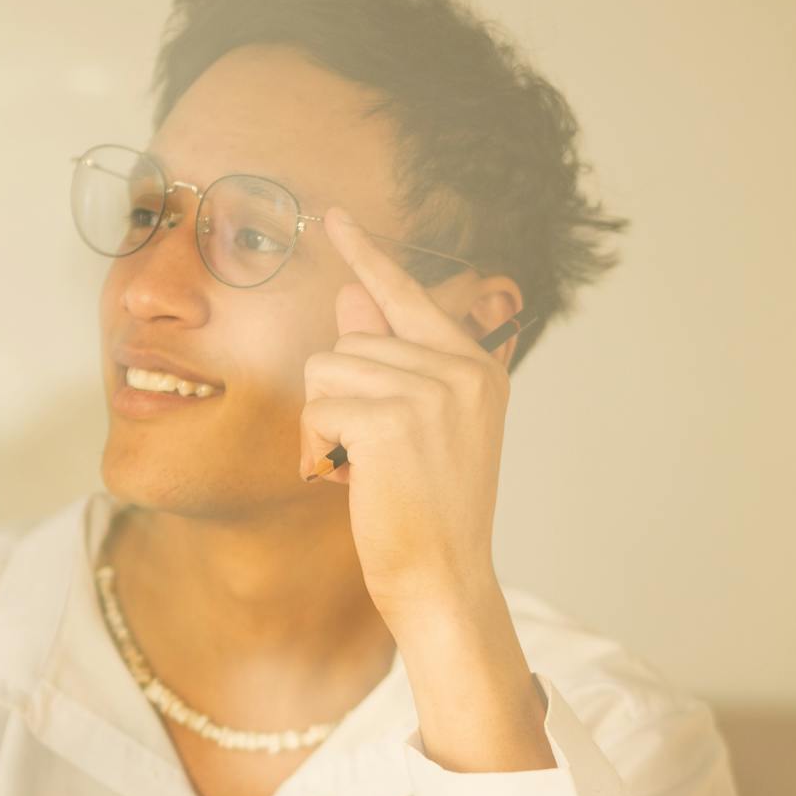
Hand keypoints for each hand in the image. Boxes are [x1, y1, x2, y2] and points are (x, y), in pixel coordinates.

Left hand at [299, 205, 514, 637]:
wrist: (444, 578)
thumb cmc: (429, 510)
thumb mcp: (418, 428)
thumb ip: (388, 361)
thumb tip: (350, 298)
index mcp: (477, 367)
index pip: (411, 298)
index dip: (368, 258)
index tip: (334, 217)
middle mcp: (460, 369)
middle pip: (351, 343)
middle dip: (342, 398)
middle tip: (376, 459)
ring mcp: (430, 391)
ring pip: (328, 370)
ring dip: (329, 421)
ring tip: (368, 469)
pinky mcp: (392, 419)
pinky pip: (319, 406)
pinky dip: (320, 445)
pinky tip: (353, 478)